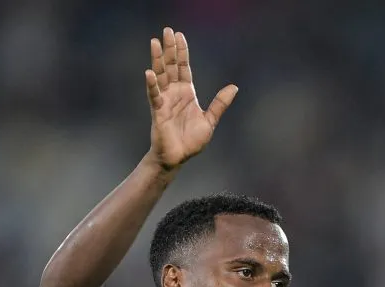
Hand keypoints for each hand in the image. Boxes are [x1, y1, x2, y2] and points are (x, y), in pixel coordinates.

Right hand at [145, 27, 237, 169]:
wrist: (178, 158)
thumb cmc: (191, 141)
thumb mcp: (210, 120)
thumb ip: (220, 103)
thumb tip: (234, 87)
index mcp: (187, 93)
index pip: (184, 68)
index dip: (182, 52)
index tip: (180, 35)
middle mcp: (174, 93)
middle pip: (171, 66)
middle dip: (170, 49)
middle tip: (167, 30)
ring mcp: (165, 100)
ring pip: (160, 75)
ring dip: (157, 59)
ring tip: (154, 42)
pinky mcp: (158, 111)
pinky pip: (154, 95)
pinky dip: (152, 85)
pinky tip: (149, 72)